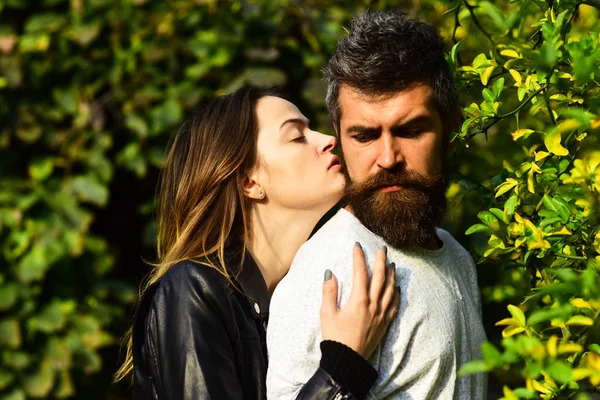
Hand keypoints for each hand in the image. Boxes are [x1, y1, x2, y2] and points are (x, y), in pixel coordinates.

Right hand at [320, 242, 400, 359]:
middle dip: (381, 261)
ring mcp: (381, 314)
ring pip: (390, 289)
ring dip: (391, 275)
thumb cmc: (335, 337)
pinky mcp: (385, 323)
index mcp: (359, 300)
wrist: (348, 360)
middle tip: (382, 248)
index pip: (360, 272)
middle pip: (380, 277)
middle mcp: (373, 305)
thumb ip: (329, 291)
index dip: (359, 257)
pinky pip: (394, 305)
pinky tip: (397, 288)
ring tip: (392, 264)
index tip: (357, 246)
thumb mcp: (327, 313)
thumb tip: (330, 272)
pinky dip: (397, 294)